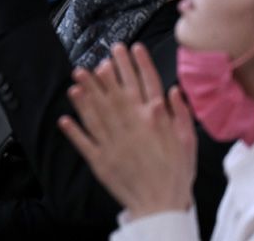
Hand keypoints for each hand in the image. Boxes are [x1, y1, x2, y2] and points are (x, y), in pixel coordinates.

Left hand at [58, 43, 196, 219]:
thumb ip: (181, 114)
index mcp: (155, 120)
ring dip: (87, 93)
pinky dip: (74, 128)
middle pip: (119, 92)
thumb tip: (173, 91)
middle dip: (110, 70)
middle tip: (103, 54)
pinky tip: (65, 116)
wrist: (162, 205)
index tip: (132, 48)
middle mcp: (133, 126)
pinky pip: (85, 140)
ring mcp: (115, 141)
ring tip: (79, 75)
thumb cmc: (177, 174)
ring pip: (98, 111)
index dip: (138, 64)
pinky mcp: (101, 158)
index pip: (146, 85)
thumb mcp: (188, 142)